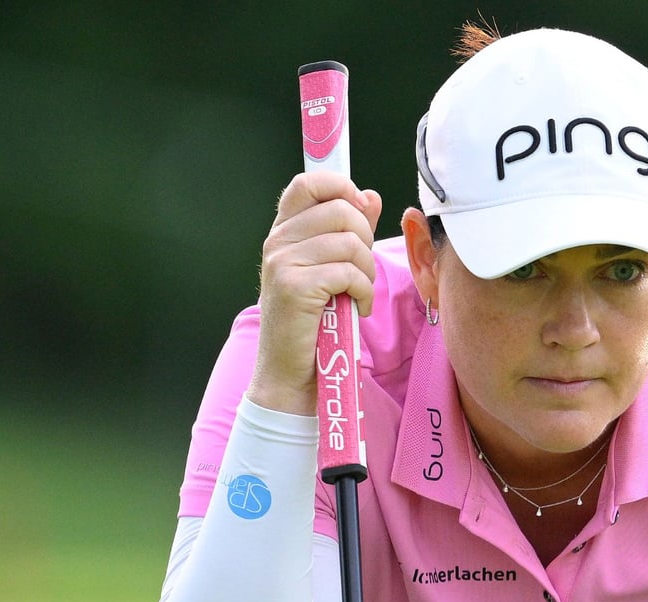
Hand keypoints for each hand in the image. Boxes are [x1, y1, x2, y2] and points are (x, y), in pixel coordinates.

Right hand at [247, 171, 381, 415]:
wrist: (292, 372)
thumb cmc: (315, 322)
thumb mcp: (332, 269)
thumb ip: (349, 231)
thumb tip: (369, 195)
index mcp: (284, 232)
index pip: (308, 182)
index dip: (341, 187)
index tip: (361, 210)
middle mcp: (278, 242)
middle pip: (341, 210)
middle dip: (366, 239)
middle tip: (361, 270)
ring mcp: (283, 263)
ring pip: (350, 243)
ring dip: (367, 272)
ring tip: (359, 294)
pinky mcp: (295, 287)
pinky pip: (349, 273)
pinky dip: (364, 293)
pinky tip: (357, 309)